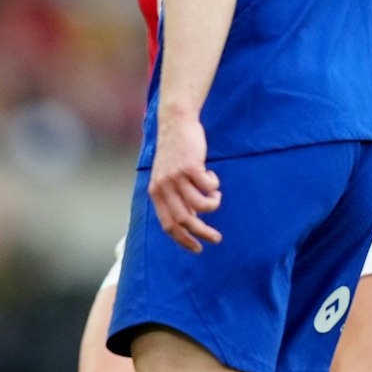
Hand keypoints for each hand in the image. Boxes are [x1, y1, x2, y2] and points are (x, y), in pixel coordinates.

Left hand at [149, 111, 221, 252]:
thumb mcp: (168, 178)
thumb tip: (192, 221)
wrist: (175, 124)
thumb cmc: (175, 153)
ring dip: (212, 205)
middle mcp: (163, 187)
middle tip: (216, 238)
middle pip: (185, 220)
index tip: (198, 248)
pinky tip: (212, 178)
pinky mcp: (191, 166)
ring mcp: (176, 177)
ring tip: (215, 197)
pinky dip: (214, 186)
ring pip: (201, 205)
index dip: (183, 240)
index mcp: (155, 193)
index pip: (168, 225)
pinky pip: (209, 186)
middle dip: (203, 233)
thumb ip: (176, 198)